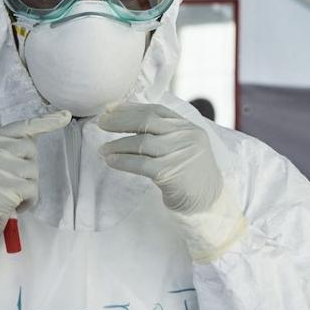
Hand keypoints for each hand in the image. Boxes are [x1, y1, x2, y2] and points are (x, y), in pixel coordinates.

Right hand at [0, 110, 70, 281]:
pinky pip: (33, 190)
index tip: (64, 116)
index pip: (17, 128)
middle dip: (27, 167)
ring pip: (33, 171)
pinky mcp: (6, 190)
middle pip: (29, 149)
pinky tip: (13, 208)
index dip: (44, 122)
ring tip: (8, 199)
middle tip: (11, 184)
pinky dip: (28, 202)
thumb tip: (31, 138)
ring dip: (27, 188)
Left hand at [97, 102, 223, 213]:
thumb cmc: (191, 174)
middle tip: (101, 123)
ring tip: (103, 149)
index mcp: (188, 127)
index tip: (110, 108)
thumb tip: (126, 120)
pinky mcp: (171, 173)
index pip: (156, 110)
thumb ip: (165, 133)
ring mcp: (180, 154)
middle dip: (120, 121)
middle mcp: (186, 136)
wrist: (208, 202)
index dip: (130, 107)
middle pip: (147, 121)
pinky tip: (111, 161)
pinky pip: (140, 163)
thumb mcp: (184, 146)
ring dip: (117, 144)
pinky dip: (122, 161)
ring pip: (141, 142)